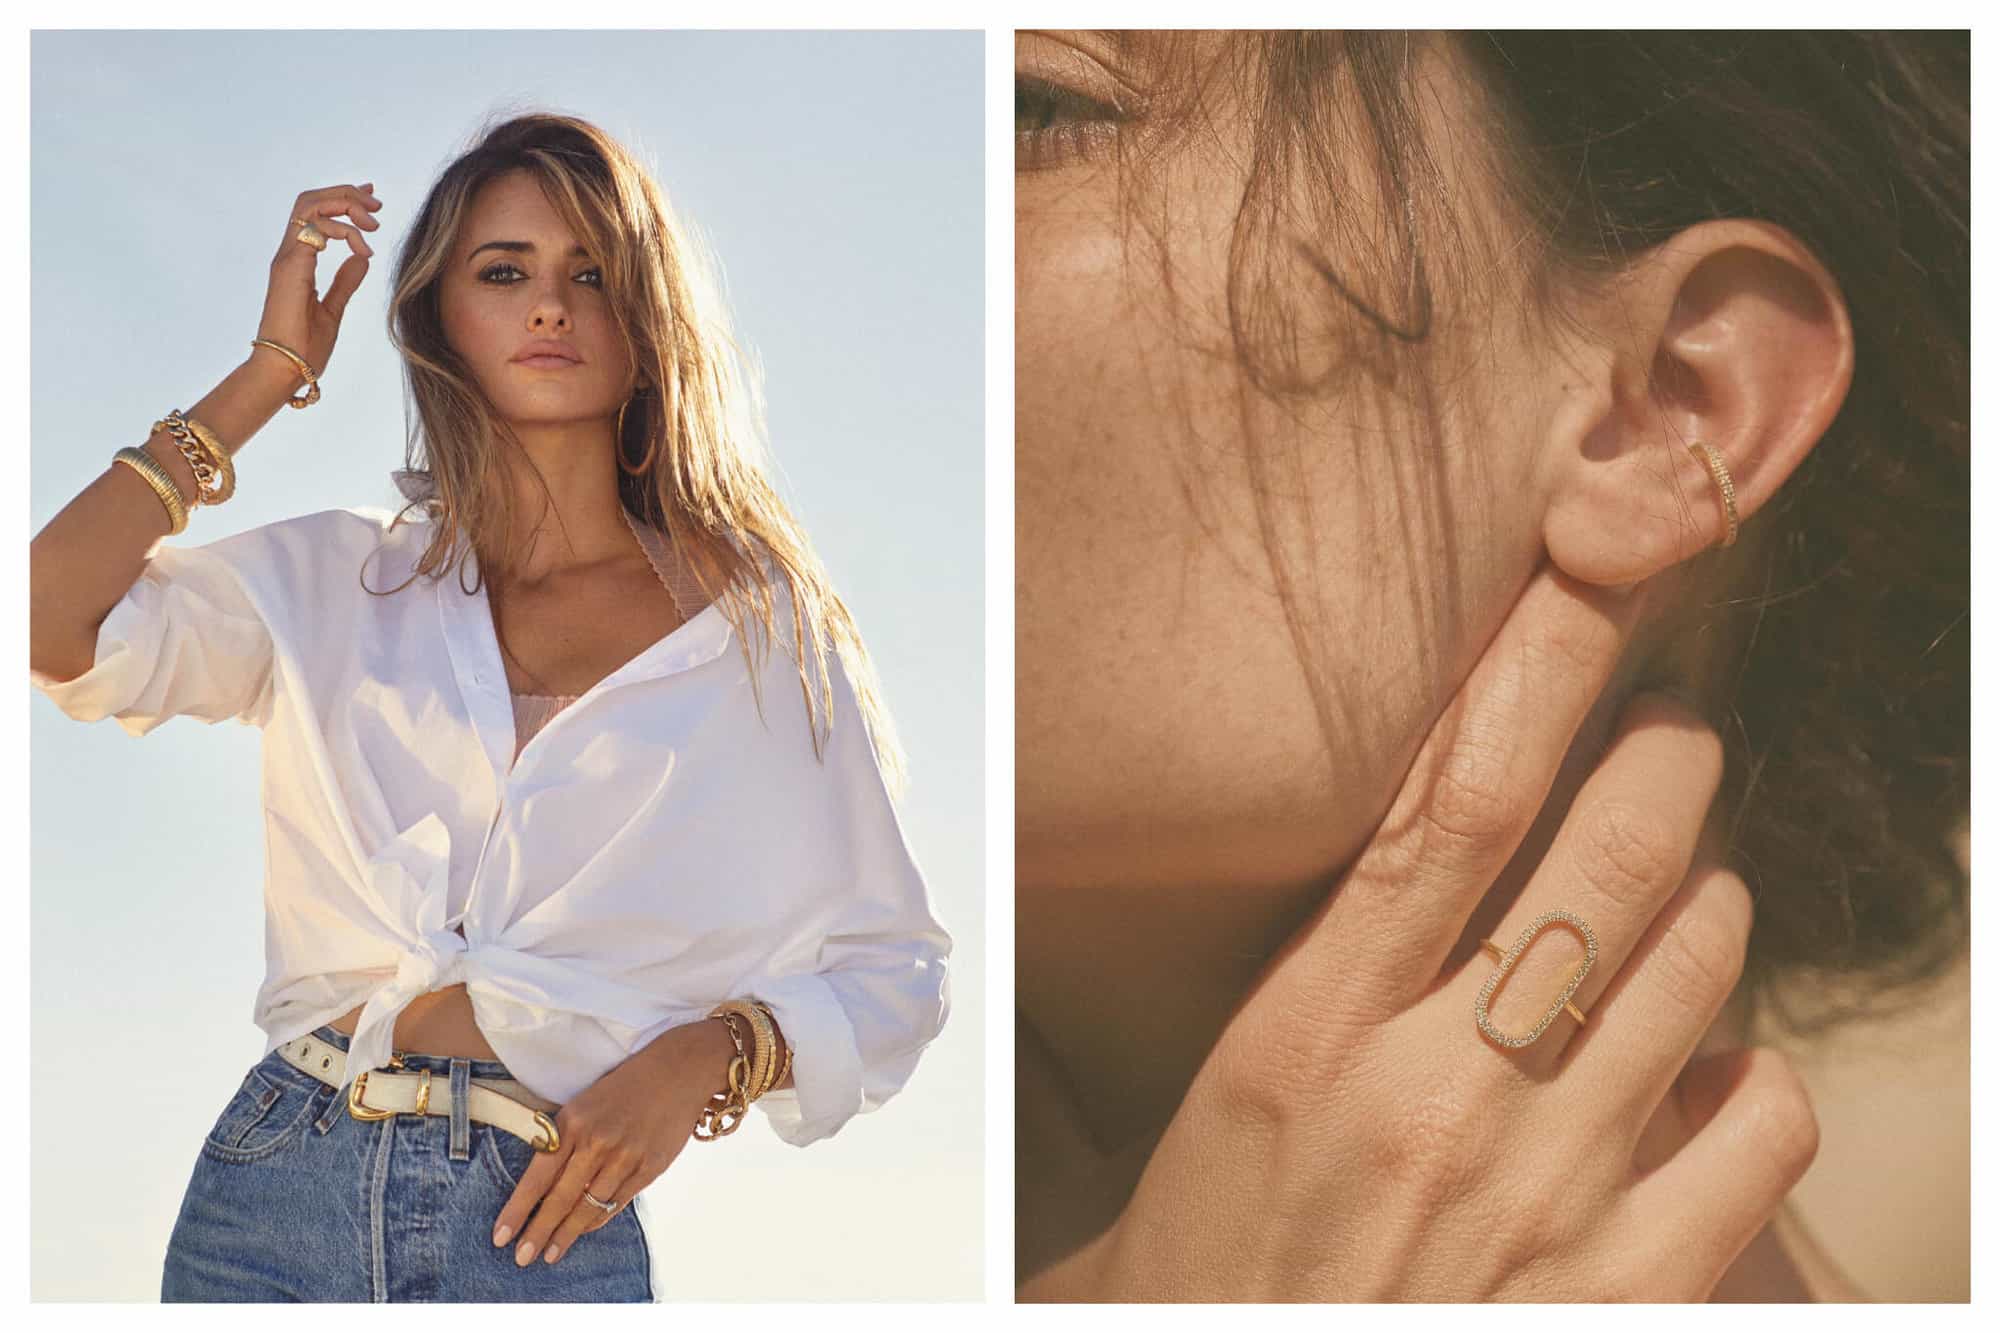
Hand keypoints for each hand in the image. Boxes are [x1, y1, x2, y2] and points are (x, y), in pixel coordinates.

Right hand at [254, 182, 381, 383]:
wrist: (284, 370)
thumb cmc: (304, 347)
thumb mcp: (333, 309)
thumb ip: (345, 282)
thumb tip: (360, 260)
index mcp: (297, 261)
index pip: (315, 213)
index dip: (343, 199)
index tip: (372, 202)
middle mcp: (289, 254)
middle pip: (311, 200)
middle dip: (346, 194)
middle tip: (377, 205)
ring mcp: (287, 259)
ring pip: (310, 205)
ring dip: (346, 205)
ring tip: (373, 225)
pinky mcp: (291, 268)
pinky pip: (315, 229)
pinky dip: (343, 230)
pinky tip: (362, 250)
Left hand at [490, 1018, 731, 1267]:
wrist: (679, 1070)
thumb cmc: (627, 1085)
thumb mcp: (586, 1101)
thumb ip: (566, 1138)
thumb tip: (545, 1182)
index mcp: (574, 1122)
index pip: (538, 1177)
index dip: (517, 1210)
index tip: (500, 1237)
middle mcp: (597, 1142)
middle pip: (560, 1199)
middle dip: (538, 1232)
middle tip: (522, 1258)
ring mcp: (625, 1156)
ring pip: (588, 1207)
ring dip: (567, 1234)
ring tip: (551, 1254)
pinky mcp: (649, 1167)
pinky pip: (617, 1203)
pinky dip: (598, 1219)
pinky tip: (584, 1230)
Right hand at [1051, 566, 1819, 1300]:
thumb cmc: (1192, 1283)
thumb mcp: (1183, 1126)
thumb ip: (1263, 1008)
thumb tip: (1343, 901)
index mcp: (1306, 1039)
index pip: (1446, 802)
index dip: (1532, 670)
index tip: (1583, 585)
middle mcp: (1438, 1094)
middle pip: (1608, 857)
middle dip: (1666, 761)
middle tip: (1670, 733)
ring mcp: (1546, 1194)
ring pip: (1698, 968)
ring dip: (1714, 899)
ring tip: (1690, 886)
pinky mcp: (1622, 1289)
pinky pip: (1757, 1131)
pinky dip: (1760, 1073)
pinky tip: (1717, 1061)